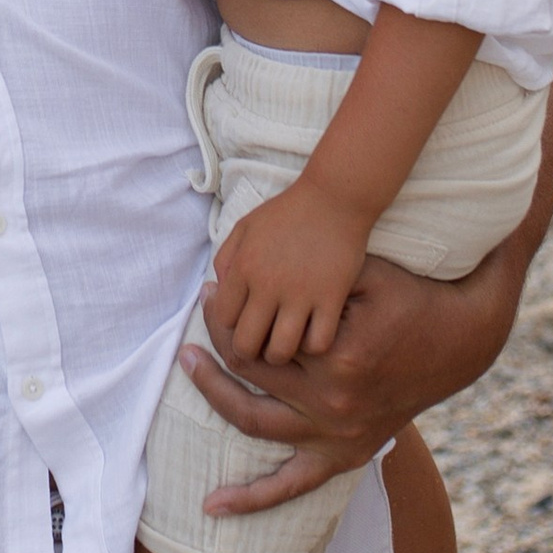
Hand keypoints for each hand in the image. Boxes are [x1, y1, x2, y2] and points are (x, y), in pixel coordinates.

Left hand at [189, 241, 522, 515]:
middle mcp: (334, 403)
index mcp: (337, 357)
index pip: (257, 337)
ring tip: (187, 365)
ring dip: (215, 398)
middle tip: (198, 311)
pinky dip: (253, 497)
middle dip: (216, 342)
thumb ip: (313, 273)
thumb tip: (252, 261)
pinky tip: (214, 506)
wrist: (459, 340)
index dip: (228, 312)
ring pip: (256, 425)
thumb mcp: (363, 271)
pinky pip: (293, 486)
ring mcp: (339, 436)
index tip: (212, 287)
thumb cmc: (407, 295)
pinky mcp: (346, 455)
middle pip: (249, 374)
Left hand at [210, 177, 371, 364]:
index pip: (222, 319)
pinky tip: (314, 333)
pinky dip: (314, 346)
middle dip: (249, 350)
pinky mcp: (331, 299)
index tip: (242, 321)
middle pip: (245, 344)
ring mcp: (300, 295)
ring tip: (285, 343)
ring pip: (279, 352)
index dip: (229, 325)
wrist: (333, 199)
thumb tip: (219, 295)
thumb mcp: (245, 227)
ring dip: (279, 353)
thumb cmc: (286, 213)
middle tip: (260, 342)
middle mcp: (267, 285)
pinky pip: (317, 343)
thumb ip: (226, 260)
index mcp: (243, 267)